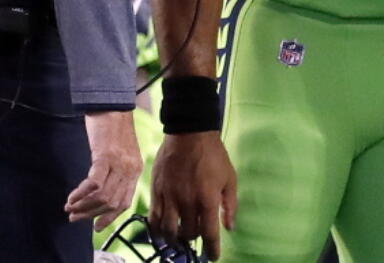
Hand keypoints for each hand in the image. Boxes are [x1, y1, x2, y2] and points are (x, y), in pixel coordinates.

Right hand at [64, 110, 141, 229]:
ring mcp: (119, 163)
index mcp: (135, 169)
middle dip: (91, 214)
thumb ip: (116, 170)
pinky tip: (72, 196)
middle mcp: (130, 168)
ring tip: (70, 206)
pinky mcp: (106, 156)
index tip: (96, 226)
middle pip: (112, 203)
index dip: (109, 217)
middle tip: (74, 216)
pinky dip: (81, 194)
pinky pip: (94, 184)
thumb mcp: (120, 152)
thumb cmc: (112, 126)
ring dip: (84, 206)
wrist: (111, 103)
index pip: (125, 202)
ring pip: (103, 197)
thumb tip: (100, 192)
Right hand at [148, 131, 236, 260]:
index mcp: (207, 200)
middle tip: (195, 237)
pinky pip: (153, 218)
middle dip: (193, 240)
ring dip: (174, 239)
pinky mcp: (157, 191)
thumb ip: (230, 204)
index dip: (212, 250)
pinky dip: (157, 229)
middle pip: (188, 234)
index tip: (213, 257)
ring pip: (168, 231)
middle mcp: (187, 203)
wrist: (190, 133)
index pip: (209, 235)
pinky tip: (162, 230)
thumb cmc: (214, 155)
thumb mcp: (230, 178)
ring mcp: (170, 198)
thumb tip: (229, 227)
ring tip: (178, 238)